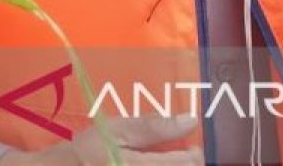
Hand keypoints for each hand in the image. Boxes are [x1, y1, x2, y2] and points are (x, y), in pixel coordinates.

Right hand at [0, 116, 200, 165]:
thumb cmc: (87, 148)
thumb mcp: (115, 129)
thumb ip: (152, 126)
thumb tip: (191, 120)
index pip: (190, 163)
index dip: (194, 151)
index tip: (186, 143)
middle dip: (185, 162)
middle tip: (174, 153)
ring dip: (170, 165)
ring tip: (161, 161)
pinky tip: (150, 164)